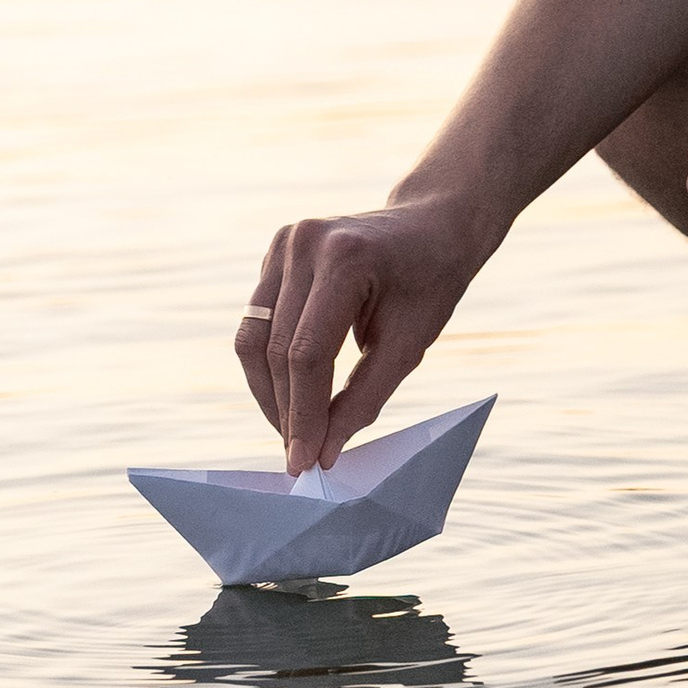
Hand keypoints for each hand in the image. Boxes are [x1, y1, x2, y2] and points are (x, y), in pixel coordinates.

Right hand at [234, 188, 496, 469]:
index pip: (307, 354)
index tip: (305, 463)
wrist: (433, 225)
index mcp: (345, 258)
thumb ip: (364, 400)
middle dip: (285, 411)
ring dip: (269, 392)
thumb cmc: (431, 284)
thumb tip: (323, 453)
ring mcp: (284, 242)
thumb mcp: (409, 346)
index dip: (303, 415)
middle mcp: (304, 243)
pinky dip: (270, 362)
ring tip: (293, 431)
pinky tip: (293, 391)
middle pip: (275, 350)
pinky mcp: (275, 251)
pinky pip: (257, 319)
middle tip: (299, 457)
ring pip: (253, 337)